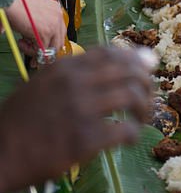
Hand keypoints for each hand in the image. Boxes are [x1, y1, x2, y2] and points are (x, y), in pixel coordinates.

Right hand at [0, 46, 152, 192]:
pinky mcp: (85, 139)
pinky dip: (135, 134)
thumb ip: (77, 74)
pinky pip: (125, 130)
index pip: (110, 53)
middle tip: (148, 97)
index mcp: (65, 68)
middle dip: (146, 83)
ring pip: (132, 96)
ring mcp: (81, 110)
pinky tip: (130, 139)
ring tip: (143, 118)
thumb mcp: (43, 85)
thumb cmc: (21, 121)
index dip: (133, 60)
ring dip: (144, 107)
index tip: (144, 70)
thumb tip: (106, 69)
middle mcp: (75, 83)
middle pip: (128, 71)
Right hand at [10, 0, 65, 53]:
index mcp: (56, 10)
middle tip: (34, 56)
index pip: (59, 32)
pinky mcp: (46, 33)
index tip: (42, 49)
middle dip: (45, 51)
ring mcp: (54, 25)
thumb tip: (38, 40)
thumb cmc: (18, 2)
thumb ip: (39, 25)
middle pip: (58, 42)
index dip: (50, 42)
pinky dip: (29, 50)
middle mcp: (58, 17)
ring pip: (50, 49)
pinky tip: (20, 42)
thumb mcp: (34, 14)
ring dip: (35, 50)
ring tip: (23, 43)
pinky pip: (41, 51)